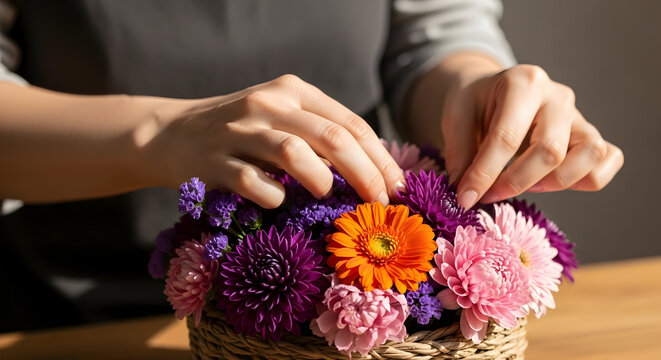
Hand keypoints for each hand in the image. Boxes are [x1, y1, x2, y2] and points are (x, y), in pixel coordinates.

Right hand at [144, 74, 404, 207]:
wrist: (171, 133)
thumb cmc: (240, 132)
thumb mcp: (281, 117)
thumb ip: (320, 133)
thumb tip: (373, 171)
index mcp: (293, 91)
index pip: (350, 123)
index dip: (379, 158)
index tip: (396, 186)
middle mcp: (269, 104)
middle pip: (333, 138)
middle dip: (366, 174)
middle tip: (379, 203)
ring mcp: (239, 131)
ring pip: (294, 153)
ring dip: (321, 180)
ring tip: (327, 195)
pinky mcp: (214, 161)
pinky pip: (253, 183)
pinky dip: (273, 196)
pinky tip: (277, 200)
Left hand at [440, 64, 623, 208]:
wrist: (493, 90)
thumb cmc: (475, 103)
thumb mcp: (455, 115)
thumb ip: (459, 153)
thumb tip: (466, 193)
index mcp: (522, 83)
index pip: (506, 137)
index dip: (484, 174)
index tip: (466, 198)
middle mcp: (558, 97)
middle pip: (550, 151)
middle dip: (515, 182)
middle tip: (488, 195)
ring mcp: (579, 116)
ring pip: (589, 156)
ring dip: (555, 182)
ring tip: (524, 186)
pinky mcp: (590, 135)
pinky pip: (609, 160)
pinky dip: (588, 179)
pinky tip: (552, 182)